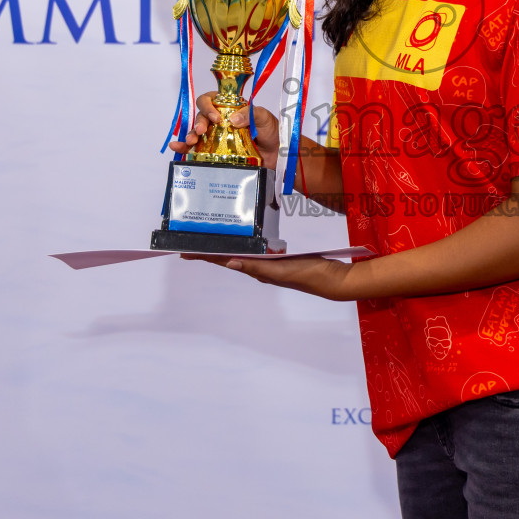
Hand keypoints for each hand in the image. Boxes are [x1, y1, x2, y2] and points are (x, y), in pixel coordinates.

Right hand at [169, 92, 281, 168]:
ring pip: (196, 132)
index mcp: (229, 107)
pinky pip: (196, 149)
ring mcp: (216, 137)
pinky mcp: (215, 152)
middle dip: (198, 123)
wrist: (278, 155)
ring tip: (191, 141)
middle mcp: (220, 121)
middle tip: (201, 132)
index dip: (208, 106)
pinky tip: (177, 148)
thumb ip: (251, 113)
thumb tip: (233, 119)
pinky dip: (184, 148)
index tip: (216, 117)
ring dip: (190, 135)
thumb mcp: (264, 118)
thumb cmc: (272, 132)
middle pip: (201, 116)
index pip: (211, 99)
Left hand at [180, 254, 355, 300]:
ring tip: (212, 238)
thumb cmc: (309, 276)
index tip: (183, 252)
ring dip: (226, 246)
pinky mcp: (282, 258)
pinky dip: (246, 244)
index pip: (225, 261)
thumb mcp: (281, 271)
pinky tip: (246, 239)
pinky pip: (258, 249)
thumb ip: (258, 267)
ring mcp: (272, 263)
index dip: (205, 256)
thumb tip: (231, 262)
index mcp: (258, 270)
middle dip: (210, 250)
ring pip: (242, 252)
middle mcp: (261, 267)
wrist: (334, 280)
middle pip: (229, 256)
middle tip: (191, 241)